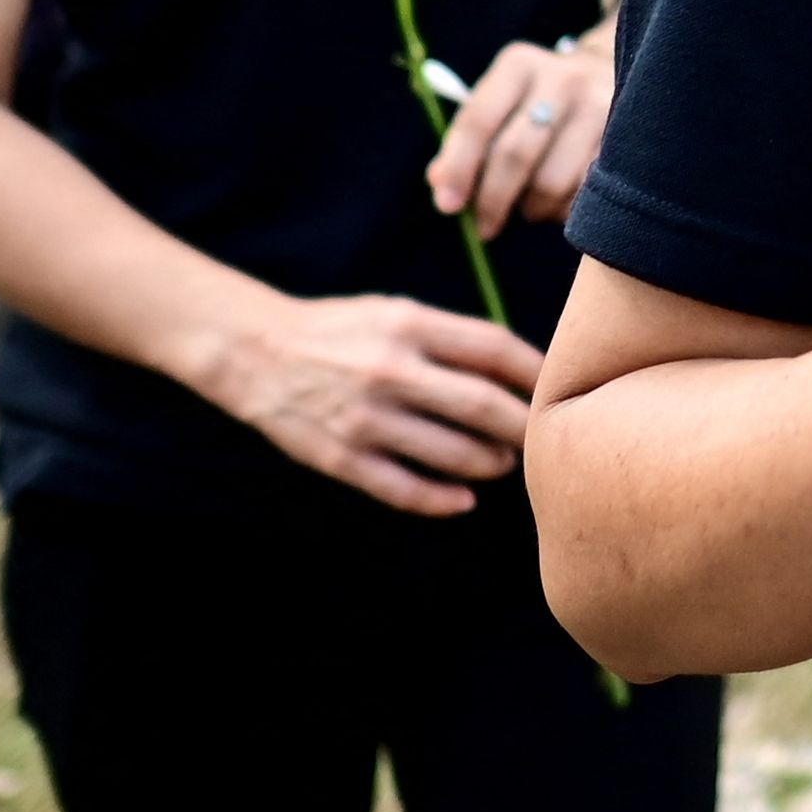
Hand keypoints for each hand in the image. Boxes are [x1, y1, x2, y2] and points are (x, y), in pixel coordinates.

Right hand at [202, 291, 544, 516]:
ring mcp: (365, 418)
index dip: (536, 371)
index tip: (556, 386)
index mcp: (408, 325)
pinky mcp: (341, 458)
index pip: (494, 349)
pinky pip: (405, 489)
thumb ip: (450, 338)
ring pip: (453, 453)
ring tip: (503, 462)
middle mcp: (390, 370)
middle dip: (525, 426)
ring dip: (490, 463)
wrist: (255, 352)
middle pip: (484, 406)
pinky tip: (464, 499)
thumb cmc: (340, 330)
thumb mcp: (395, 313)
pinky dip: (442, 499)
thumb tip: (519, 368)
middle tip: (544, 437)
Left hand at [424, 38, 618, 232]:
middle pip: (515, 154)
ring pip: (551, 181)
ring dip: (531, 208)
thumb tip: (441, 186)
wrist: (606, 77)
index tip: (447, 205)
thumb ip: (467, 143)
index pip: (478, 120)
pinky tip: (556, 203)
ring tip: (527, 206)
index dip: (458, 166)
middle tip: (483, 226)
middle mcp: (562, 78)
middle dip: (492, 199)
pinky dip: (562, 210)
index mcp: (519, 65)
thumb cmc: (537, 101)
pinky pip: (583, 195)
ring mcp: (600, 107)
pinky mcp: (626, 139)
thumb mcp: (499, 105)